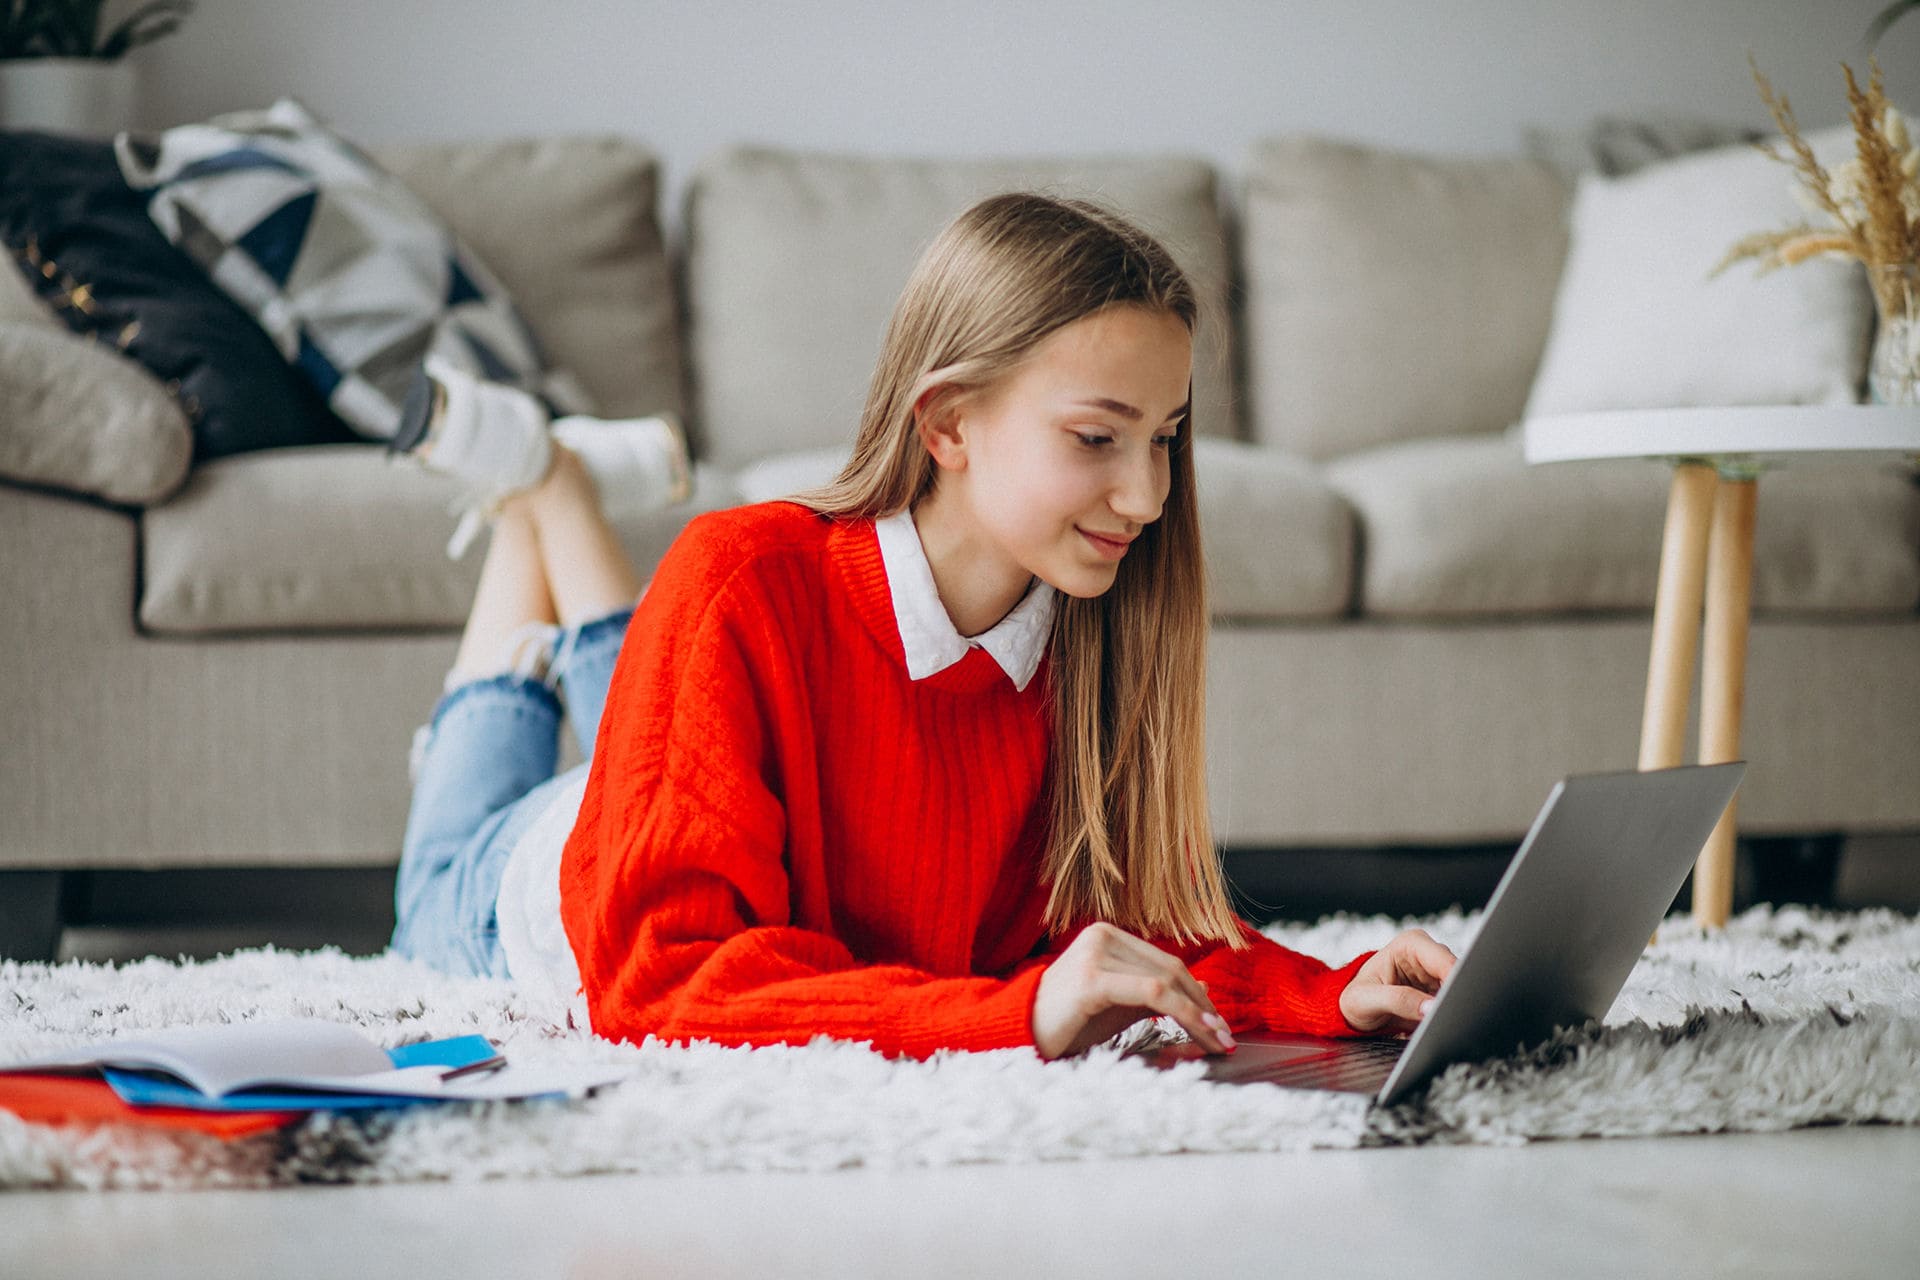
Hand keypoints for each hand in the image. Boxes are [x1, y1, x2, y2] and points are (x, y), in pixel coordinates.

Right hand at [1031, 922, 1235, 1059]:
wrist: (1022, 1035)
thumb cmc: (1069, 1022)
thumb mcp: (1121, 1006)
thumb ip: (1157, 994)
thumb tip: (1205, 990)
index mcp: (1108, 936)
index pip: (1167, 962)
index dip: (1199, 994)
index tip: (1220, 1025)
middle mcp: (1102, 936)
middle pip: (1172, 970)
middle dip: (1204, 1007)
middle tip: (1226, 1038)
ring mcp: (1095, 954)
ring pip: (1167, 981)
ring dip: (1200, 1015)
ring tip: (1218, 1042)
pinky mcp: (1091, 978)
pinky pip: (1151, 993)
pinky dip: (1182, 1013)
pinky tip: (1199, 1032)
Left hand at [1338, 928, 1457, 1034]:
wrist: (1355, 1010)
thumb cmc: (1356, 998)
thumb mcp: (1366, 999)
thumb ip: (1398, 1001)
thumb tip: (1430, 1008)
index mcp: (1410, 944)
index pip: (1445, 961)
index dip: (1454, 983)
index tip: (1452, 1006)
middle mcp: (1428, 954)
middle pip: (1458, 975)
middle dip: (1454, 998)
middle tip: (1445, 1019)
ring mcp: (1437, 973)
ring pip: (1461, 991)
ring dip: (1453, 1008)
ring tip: (1436, 1022)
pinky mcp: (1441, 991)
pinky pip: (1455, 1003)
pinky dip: (1450, 1014)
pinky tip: (1438, 1023)